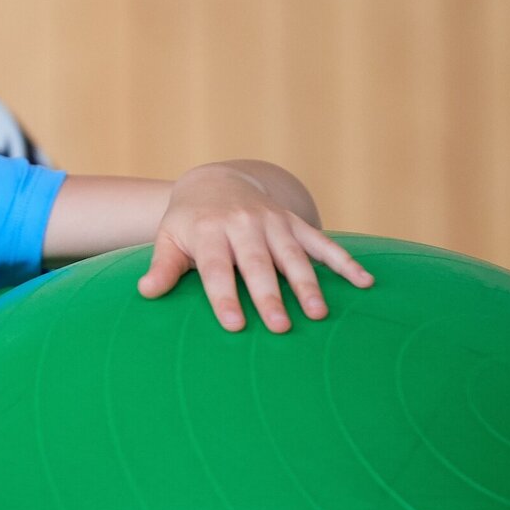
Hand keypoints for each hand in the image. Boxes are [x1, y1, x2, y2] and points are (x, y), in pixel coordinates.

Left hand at [137, 163, 372, 331]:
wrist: (215, 181)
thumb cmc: (189, 223)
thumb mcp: (169, 239)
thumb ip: (162, 267)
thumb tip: (145, 293)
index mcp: (209, 232)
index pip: (217, 269)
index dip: (224, 297)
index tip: (235, 326)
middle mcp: (243, 225)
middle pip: (258, 265)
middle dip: (269, 296)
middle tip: (280, 327)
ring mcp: (272, 222)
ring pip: (292, 255)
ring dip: (307, 284)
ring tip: (318, 314)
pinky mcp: (294, 223)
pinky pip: (322, 242)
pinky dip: (344, 261)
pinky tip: (364, 282)